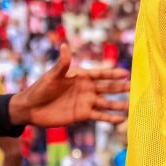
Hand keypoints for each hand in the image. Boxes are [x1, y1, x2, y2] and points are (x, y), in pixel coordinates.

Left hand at [8, 44, 129, 126]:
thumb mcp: (52, 76)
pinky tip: (121, 119)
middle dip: (120, 88)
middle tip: (134, 87)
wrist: (31, 109)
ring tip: (131, 106)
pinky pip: (99, 116)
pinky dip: (110, 118)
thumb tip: (65, 46)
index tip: (126, 73)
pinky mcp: (82, 115)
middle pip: (107, 88)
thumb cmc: (40, 88)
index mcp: (80, 76)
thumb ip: (62, 64)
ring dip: (118, 104)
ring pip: (106, 103)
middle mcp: (86, 88)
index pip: (100, 74)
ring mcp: (86, 102)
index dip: (112, 74)